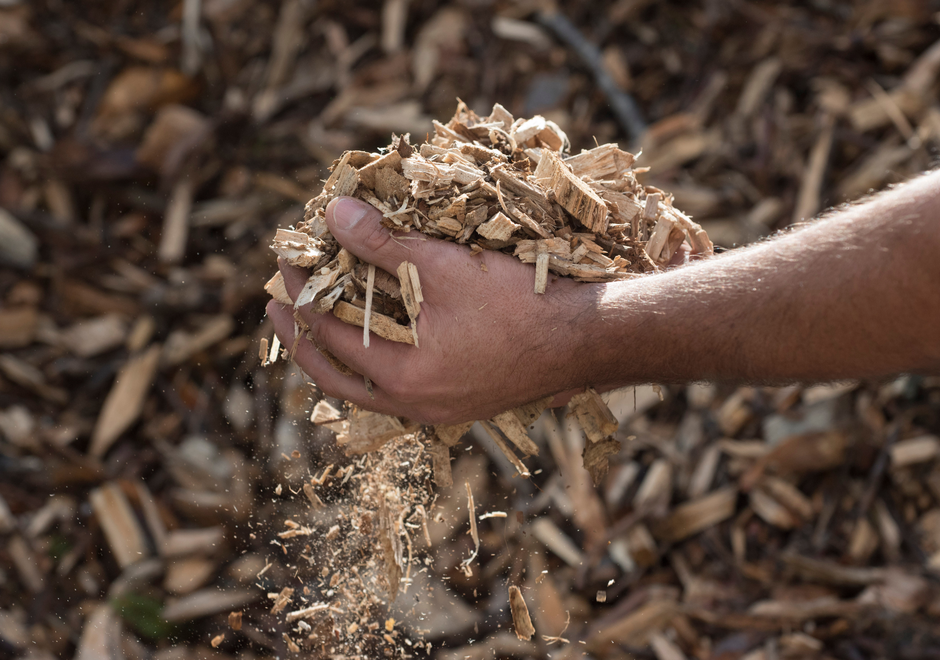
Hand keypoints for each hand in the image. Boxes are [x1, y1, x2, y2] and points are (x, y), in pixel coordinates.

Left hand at [266, 197, 599, 423]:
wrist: (584, 342)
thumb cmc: (518, 304)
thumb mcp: (444, 266)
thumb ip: (384, 243)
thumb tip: (335, 214)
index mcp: (402, 377)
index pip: (328, 333)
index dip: (300, 294)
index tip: (285, 264)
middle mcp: (414, 405)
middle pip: (335, 378)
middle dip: (301, 337)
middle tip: (276, 307)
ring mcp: (438, 410)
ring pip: (365, 390)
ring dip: (337, 355)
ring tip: (319, 324)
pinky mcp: (460, 404)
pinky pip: (397, 391)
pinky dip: (374, 364)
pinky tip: (377, 341)